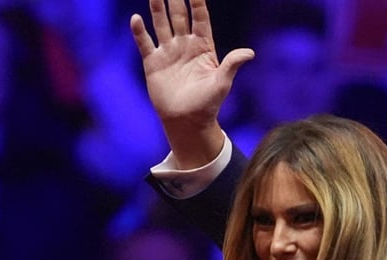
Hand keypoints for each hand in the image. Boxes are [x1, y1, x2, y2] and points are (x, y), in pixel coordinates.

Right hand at [130, 0, 253, 167]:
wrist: (187, 121)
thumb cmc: (208, 104)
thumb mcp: (222, 82)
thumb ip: (232, 64)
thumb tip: (250, 53)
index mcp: (203, 47)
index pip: (200, 18)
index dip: (197, 2)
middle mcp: (184, 45)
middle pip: (179, 16)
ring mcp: (168, 53)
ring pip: (161, 24)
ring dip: (157, 8)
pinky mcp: (153, 63)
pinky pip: (145, 43)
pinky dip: (140, 31)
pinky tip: (136, 18)